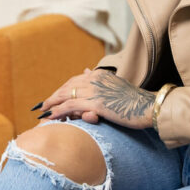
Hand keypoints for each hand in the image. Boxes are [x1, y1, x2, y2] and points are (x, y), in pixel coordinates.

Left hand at [34, 68, 155, 129]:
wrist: (146, 107)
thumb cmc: (133, 101)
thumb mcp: (114, 86)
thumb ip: (99, 80)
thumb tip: (85, 71)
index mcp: (98, 75)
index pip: (74, 80)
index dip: (62, 89)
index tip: (53, 97)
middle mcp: (94, 79)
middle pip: (67, 87)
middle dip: (53, 97)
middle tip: (43, 106)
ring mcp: (93, 90)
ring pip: (65, 96)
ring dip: (52, 104)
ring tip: (42, 113)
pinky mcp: (94, 103)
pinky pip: (70, 106)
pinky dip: (58, 111)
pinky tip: (50, 117)